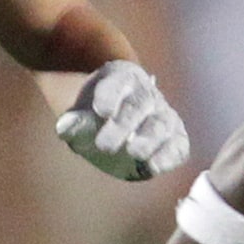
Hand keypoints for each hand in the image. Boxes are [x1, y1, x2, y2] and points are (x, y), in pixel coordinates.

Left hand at [56, 60, 188, 180]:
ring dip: (149, 139)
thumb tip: (66, 127)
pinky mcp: (175, 139)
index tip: (101, 110)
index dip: (110, 95)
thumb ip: (73, 121)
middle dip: (124, 124)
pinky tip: (154, 167)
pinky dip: (169, 156)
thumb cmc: (94, 117)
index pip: (118, 81)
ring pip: (161, 124)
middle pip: (139, 105)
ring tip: (134, 153)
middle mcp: (146, 94)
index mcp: (122, 77)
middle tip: (104, 145)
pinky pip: (178, 146)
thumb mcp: (79, 114)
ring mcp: (164, 115)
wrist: (115, 126)